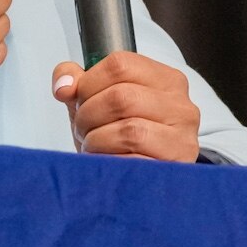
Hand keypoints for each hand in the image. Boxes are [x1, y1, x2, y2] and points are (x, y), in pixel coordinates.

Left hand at [52, 51, 200, 161]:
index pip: (120, 65)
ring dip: (98, 141)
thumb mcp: (99, 102)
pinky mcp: (177, 167)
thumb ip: (79, 83)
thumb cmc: (123, 138)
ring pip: (129, 130)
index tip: (80, 99)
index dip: (89, 83)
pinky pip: (135, 163)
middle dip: (89, 115)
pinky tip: (106, 161)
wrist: (144, 182)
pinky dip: (110, 162)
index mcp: (165, 80)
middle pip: (120, 97)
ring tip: (93, 146)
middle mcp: (180, 106)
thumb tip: (64, 86)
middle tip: (83, 128)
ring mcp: (182, 138)